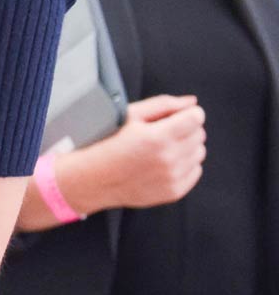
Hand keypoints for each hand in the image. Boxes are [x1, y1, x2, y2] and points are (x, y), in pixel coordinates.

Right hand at [64, 94, 205, 212]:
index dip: (187, 114)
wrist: (95, 178)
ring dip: (186, 148)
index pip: (196, 117)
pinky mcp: (174, 192)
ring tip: (163, 149)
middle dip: (186, 130)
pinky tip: (164, 164)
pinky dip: (184, 165)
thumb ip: (164, 104)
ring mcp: (172, 177)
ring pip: (199, 152)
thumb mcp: (131, 116)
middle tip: (164, 134)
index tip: (176, 117)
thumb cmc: (110, 143)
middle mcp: (168, 159)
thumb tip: (191, 102)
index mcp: (158, 137)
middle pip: (200, 134)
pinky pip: (195, 171)